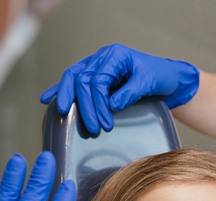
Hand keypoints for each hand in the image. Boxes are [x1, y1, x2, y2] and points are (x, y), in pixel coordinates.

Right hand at [41, 43, 198, 134]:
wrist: (167, 78)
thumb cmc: (160, 77)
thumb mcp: (148, 82)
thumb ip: (130, 92)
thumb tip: (111, 105)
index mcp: (114, 56)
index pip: (97, 80)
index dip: (98, 104)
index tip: (105, 124)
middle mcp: (102, 58)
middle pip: (82, 80)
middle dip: (84, 106)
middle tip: (92, 128)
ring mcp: (96, 66)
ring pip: (74, 79)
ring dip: (68, 99)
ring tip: (63, 115)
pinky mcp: (94, 77)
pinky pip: (74, 82)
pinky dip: (61, 90)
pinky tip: (47, 99)